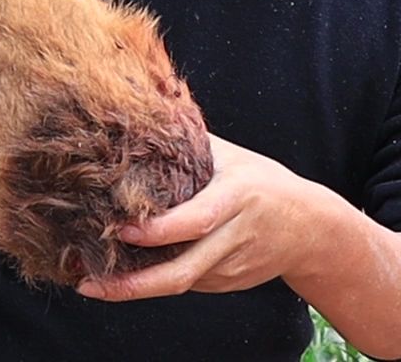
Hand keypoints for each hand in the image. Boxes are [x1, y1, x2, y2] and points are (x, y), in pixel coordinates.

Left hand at [76, 134, 347, 301]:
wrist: (311, 230)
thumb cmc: (265, 183)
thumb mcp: (233, 157)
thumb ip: (191, 143)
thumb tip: (145, 113)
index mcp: (235, 200)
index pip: (194, 221)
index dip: (156, 231)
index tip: (120, 228)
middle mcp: (231, 239)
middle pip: (181, 272)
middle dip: (133, 284)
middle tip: (89, 283)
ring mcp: (229, 268)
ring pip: (178, 282)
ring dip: (135, 286)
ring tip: (90, 280)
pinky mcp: (225, 285)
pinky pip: (185, 283)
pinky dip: (154, 281)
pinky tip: (125, 274)